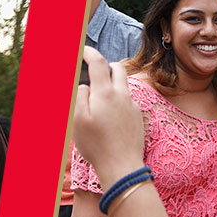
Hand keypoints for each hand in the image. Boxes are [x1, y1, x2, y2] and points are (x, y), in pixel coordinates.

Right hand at [73, 46, 143, 186]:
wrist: (122, 166)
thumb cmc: (96, 145)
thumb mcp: (78, 120)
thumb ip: (80, 97)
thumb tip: (85, 86)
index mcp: (105, 93)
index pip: (98, 63)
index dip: (89, 52)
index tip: (83, 50)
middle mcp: (122, 95)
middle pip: (117, 68)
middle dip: (106, 64)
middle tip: (94, 71)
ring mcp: (132, 106)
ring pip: (124, 85)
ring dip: (112, 83)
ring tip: (100, 97)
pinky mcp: (137, 118)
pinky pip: (128, 101)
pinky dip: (118, 101)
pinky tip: (109, 117)